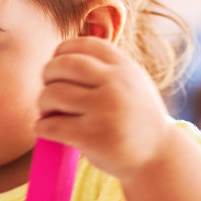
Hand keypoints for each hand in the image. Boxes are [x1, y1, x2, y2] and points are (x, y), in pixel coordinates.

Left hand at [35, 37, 179, 183]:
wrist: (158, 156)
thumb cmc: (136, 119)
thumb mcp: (132, 84)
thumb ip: (106, 69)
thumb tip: (58, 60)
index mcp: (124, 67)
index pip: (83, 44)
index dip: (62, 52)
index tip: (57, 65)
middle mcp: (116, 84)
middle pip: (62, 65)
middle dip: (47, 75)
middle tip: (50, 91)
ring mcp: (104, 109)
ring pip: (53, 94)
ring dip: (43, 103)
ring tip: (48, 113)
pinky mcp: (92, 136)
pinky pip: (51, 125)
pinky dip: (41, 127)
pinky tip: (46, 130)